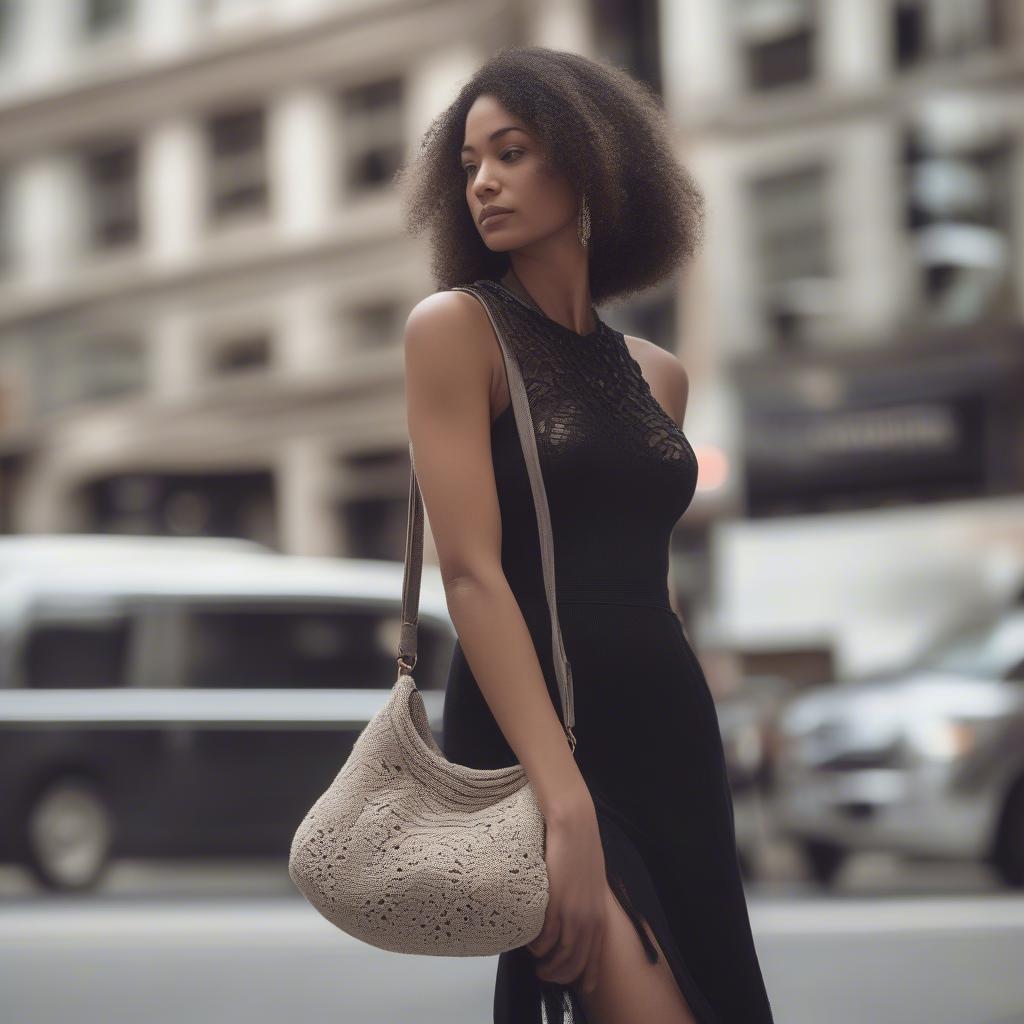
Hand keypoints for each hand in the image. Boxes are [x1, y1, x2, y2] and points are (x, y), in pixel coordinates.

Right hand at [526, 800, 607, 994]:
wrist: (574, 823)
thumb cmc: (581, 848)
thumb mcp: (591, 883)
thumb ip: (587, 904)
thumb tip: (577, 919)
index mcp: (600, 915)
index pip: (595, 958)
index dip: (586, 976)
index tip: (580, 987)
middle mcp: (589, 919)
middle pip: (575, 963)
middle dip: (560, 975)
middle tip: (545, 974)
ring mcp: (572, 913)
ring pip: (559, 955)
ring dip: (546, 964)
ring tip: (536, 962)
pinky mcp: (556, 903)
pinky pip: (544, 937)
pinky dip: (536, 945)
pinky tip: (530, 941)